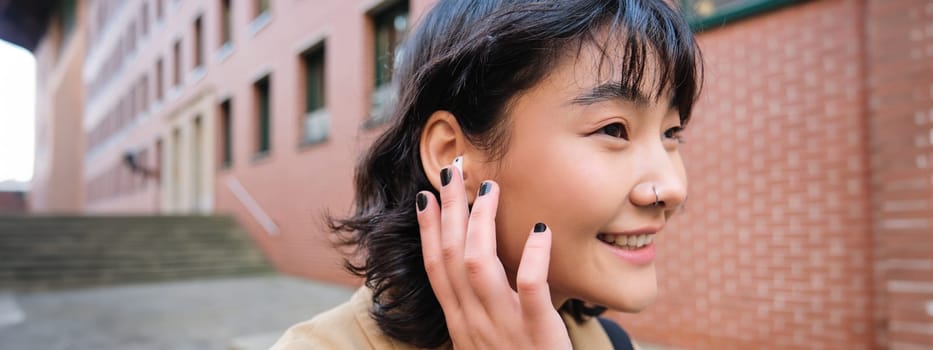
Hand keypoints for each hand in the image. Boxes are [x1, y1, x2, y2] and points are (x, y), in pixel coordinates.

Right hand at [415, 165, 571, 348]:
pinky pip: (531, 288)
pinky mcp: (538, 334)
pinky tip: (540, 229)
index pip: (435, 268)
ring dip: (480, 222)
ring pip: (479, 265)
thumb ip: (479, 310)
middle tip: (453, 171)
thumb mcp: (486, 342)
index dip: (428, 230)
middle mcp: (473, 323)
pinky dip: (534, 256)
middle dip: (448, 210)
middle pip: (450, 256)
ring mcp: (503, 328)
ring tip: (489, 189)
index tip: (426, 196)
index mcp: (460, 324)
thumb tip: (474, 270)